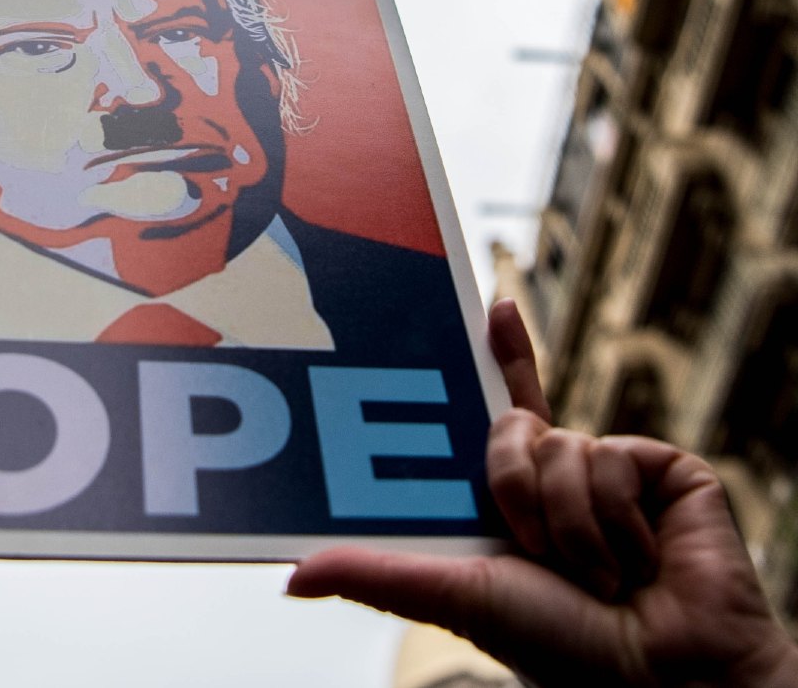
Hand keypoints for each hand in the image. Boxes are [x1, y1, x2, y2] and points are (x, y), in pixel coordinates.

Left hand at [287, 299, 797, 687]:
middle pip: (511, 426)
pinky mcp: (664, 470)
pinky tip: (638, 561)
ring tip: (594, 576)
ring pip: (556, 443)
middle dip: (510, 486)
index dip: (502, 357)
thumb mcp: (452, 596)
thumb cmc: (561, 650)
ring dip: (566, 521)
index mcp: (511, 501)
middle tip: (531, 550)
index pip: (502, 414)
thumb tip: (292, 578)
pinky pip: (610, 455)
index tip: (495, 306)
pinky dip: (613, 517)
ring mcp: (613, 471)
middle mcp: (560, 478)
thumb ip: (375, 576)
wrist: (662, 680)